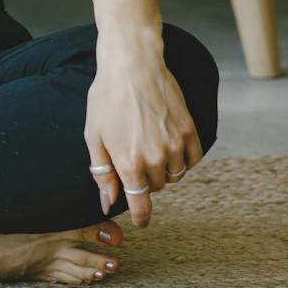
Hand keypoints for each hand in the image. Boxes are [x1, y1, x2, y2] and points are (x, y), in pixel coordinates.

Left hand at [84, 36, 203, 227]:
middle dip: (145, 179)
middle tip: (133, 155)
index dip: (141, 216)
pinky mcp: (191, 131)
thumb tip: (107, 202)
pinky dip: (183, 158)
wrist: (133, 65)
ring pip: (175, 175)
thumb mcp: (94, 135)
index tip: (141, 222)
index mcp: (128, 161)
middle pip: (156, 187)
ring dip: (164, 169)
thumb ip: (102, 172)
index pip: (140, 202)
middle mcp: (155, 157)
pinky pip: (193, 160)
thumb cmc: (107, 98)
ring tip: (149, 146)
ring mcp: (175, 144)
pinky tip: (169, 144)